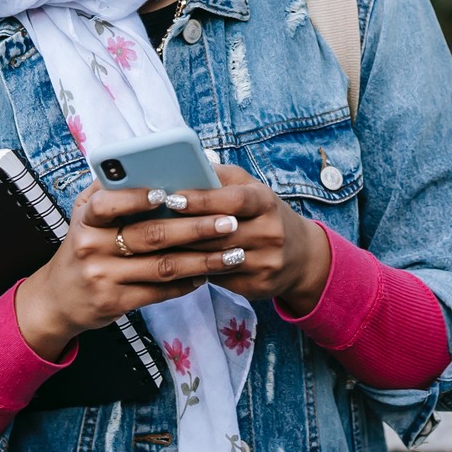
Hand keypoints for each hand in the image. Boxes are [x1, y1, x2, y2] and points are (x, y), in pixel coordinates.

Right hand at [13, 167, 328, 358]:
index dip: (138, 198)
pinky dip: (188, 282)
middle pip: (151, 236)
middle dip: (196, 228)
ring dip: (204, 260)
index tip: (170, 192)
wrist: (58, 298)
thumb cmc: (86, 245)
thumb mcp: (86, 215)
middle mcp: (91, 246)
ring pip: (163, 267)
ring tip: (234, 252)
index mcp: (86, 218)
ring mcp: (102, 278)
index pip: (108, 203)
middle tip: (231, 222)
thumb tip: (155, 165)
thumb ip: (112, 190)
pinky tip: (209, 274)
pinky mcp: (114, 303)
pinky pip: (159, 292)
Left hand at [165, 164, 330, 310]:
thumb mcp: (249, 188)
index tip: (172, 198)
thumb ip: (219, 177)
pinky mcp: (259, 286)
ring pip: (215, 260)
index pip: (233, 200)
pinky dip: (194, 272)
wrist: (301, 255)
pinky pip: (219, 280)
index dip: (202, 200)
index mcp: (266, 202)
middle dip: (183, 230)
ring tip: (154, 246)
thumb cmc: (262, 214)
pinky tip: (174, 266)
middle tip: (150, 225)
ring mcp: (267, 262)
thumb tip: (183, 165)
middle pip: (219, 234)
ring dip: (183, 253)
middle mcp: (271, 232)